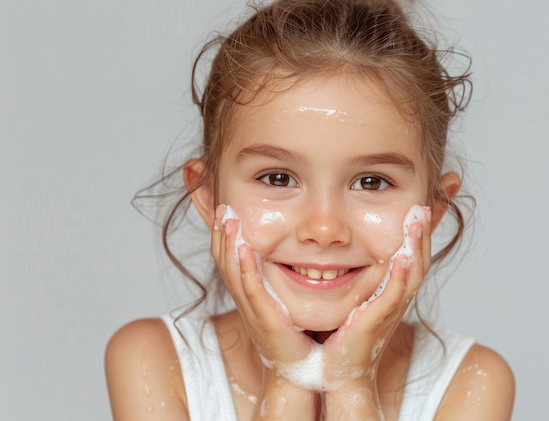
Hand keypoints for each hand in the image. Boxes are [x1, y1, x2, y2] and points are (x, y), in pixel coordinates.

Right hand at [211, 205, 313, 367]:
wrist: (298, 370)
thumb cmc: (295, 336)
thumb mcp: (283, 299)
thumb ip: (281, 278)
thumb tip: (289, 253)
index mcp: (248, 293)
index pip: (229, 259)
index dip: (224, 235)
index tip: (226, 210)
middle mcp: (245, 299)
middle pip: (224, 261)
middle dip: (222, 233)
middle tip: (223, 207)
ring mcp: (253, 309)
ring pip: (233, 272)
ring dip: (229, 244)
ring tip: (229, 219)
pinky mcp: (265, 319)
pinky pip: (251, 290)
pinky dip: (246, 269)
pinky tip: (244, 250)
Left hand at [321, 206, 430, 417]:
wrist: (340, 371)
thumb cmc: (344, 335)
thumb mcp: (353, 297)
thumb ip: (353, 275)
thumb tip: (338, 251)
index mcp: (391, 290)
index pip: (410, 255)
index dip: (418, 233)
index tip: (419, 206)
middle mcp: (396, 298)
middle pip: (419, 259)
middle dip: (422, 232)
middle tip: (424, 206)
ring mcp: (390, 309)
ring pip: (412, 273)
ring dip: (416, 246)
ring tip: (418, 221)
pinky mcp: (377, 320)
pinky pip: (394, 295)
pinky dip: (401, 276)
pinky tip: (402, 257)